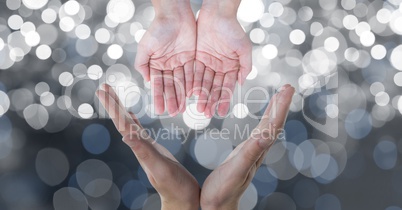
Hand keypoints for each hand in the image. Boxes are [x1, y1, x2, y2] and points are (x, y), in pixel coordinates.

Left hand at [96, 84, 199, 209]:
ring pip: (130, 124)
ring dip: (122, 110)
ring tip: (114, 96)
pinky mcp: (154, 149)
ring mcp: (146, 148)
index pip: (123, 125)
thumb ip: (145, 153)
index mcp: (139, 149)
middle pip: (123, 122)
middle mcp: (139, 147)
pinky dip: (135, 120)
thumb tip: (125, 136)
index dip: (113, 107)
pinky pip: (141, 130)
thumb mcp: (161, 169)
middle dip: (114, 104)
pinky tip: (132, 115)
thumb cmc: (175, 187)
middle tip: (104, 87)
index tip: (103, 91)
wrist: (183, 200)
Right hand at [135, 1, 195, 115]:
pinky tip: (192, 94)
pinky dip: (192, 83)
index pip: (158, 84)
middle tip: (174, 113)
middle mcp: (168, 65)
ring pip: (182, 82)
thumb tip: (146, 81)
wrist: (174, 14)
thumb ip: (142, 64)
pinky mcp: (192, 57)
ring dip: (182, 95)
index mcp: (156, 64)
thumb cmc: (157, 29)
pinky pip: (192, 73)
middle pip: (170, 86)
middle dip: (172, 99)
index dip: (158, 97)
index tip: (159, 110)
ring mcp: (180, 62)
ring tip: (183, 108)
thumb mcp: (145, 47)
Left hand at [194, 1, 251, 117]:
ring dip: (201, 95)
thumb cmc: (232, 28)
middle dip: (211, 101)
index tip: (220, 112)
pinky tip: (191, 93)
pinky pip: (194, 72)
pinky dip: (193, 82)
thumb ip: (245, 66)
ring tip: (198, 108)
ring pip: (204, 82)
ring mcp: (208, 63)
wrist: (217, 13)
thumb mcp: (243, 48)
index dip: (224, 99)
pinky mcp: (197, 57)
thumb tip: (242, 82)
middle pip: (214, 87)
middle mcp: (220, 67)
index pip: (227, 87)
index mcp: (232, 67)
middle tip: (206, 114)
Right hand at [200, 85, 294, 209]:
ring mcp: (252, 152)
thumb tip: (265, 136)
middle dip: (281, 104)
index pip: (272, 126)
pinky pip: (258, 133)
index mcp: (256, 151)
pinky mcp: (244, 153)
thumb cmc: (222, 192)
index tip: (287, 89)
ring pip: (267, 128)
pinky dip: (263, 120)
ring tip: (279, 95)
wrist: (218, 207)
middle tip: (288, 87)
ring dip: (274, 110)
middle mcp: (257, 150)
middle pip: (273, 124)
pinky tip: (263, 116)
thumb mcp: (235, 171)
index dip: (280, 107)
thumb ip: (249, 154)